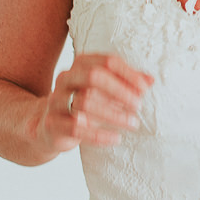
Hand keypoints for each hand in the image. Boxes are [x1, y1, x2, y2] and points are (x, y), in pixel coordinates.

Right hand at [37, 54, 153, 154]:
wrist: (48, 125)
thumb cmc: (84, 103)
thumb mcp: (106, 91)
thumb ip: (127, 83)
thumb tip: (151, 80)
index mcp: (81, 64)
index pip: (108, 62)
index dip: (128, 74)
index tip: (144, 89)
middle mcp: (66, 78)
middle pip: (93, 76)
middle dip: (120, 90)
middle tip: (138, 105)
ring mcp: (56, 100)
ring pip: (85, 102)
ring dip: (113, 114)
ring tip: (133, 123)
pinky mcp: (52, 123)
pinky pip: (76, 128)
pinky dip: (99, 134)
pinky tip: (116, 138)